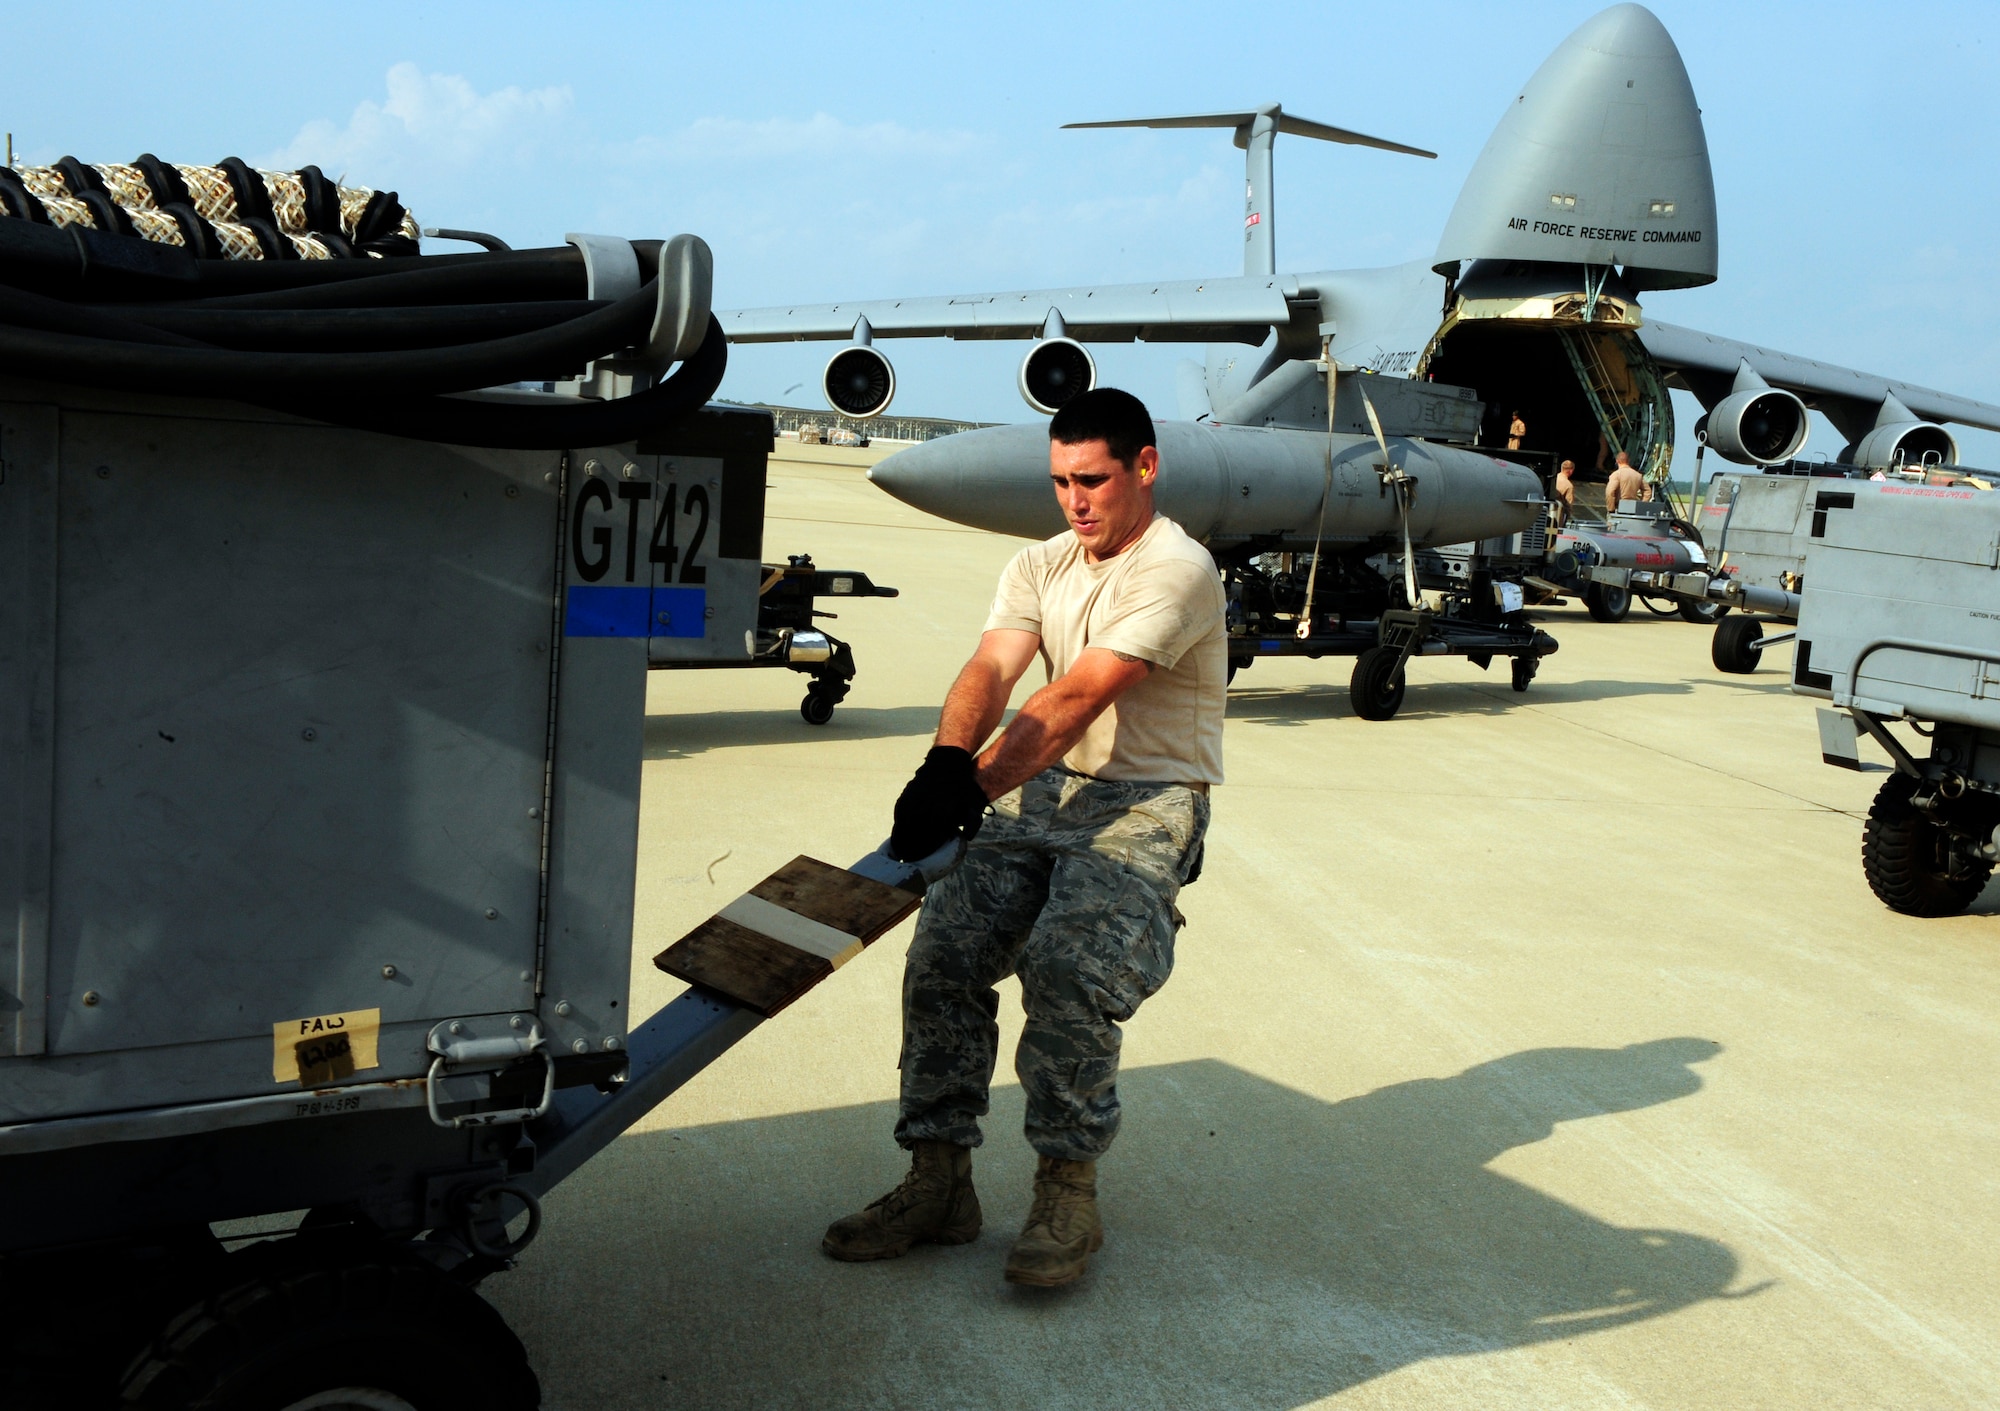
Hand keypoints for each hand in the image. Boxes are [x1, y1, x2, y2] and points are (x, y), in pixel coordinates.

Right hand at [889, 746, 988, 861]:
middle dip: (911, 846)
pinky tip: (898, 833)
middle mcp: (927, 804)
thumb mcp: (971, 805)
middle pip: (916, 832)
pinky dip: (898, 823)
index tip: (920, 858)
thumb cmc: (961, 789)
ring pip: (905, 822)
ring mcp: (916, 797)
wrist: (948, 764)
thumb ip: (972, 823)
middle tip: (908, 857)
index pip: (931, 836)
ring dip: (902, 837)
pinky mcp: (908, 792)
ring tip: (901, 849)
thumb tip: (967, 838)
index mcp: (943, 810)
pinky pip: (900, 811)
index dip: (925, 849)